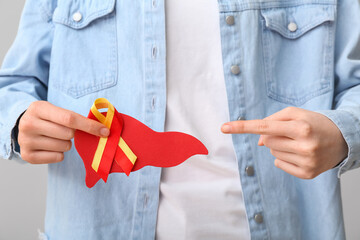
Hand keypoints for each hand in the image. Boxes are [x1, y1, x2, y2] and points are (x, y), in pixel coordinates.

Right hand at [18, 101, 109, 163]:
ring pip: (64, 147)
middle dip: (74, 134)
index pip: (70, 118)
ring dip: (66, 144)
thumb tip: (103, 130)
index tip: (105, 131)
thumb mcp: (57, 110)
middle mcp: (29, 123)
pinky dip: (59, 154)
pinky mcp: (27, 155)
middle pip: (68, 134)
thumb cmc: (48, 118)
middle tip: (66, 131)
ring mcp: (25, 140)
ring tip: (56, 138)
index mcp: (39, 108)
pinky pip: (58, 157)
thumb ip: (77, 117)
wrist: (24, 125)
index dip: (90, 126)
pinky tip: (51, 147)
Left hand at [221, 107, 347, 178]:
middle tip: (291, 133)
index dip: (242, 127)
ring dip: (279, 146)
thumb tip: (258, 141)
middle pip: (266, 141)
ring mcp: (306, 162)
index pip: (264, 127)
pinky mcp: (308, 174)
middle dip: (273, 136)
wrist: (343, 139)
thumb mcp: (295, 113)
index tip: (223, 127)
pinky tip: (299, 154)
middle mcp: (304, 146)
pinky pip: (279, 164)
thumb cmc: (314, 123)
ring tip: (297, 143)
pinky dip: (284, 158)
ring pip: (272, 153)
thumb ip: (272, 121)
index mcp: (301, 127)